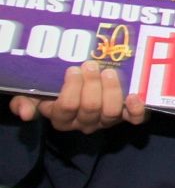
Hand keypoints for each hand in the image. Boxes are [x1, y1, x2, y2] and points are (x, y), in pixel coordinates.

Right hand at [8, 61, 146, 132]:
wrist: (82, 83)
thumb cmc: (57, 87)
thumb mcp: (35, 92)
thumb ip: (25, 100)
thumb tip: (25, 113)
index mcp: (62, 117)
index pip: (66, 107)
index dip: (71, 89)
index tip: (74, 69)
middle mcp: (84, 122)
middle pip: (90, 108)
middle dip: (92, 85)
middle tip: (91, 65)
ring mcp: (106, 120)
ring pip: (111, 112)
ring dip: (112, 90)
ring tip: (109, 72)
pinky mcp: (126, 116)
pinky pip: (134, 119)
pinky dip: (136, 109)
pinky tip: (134, 96)